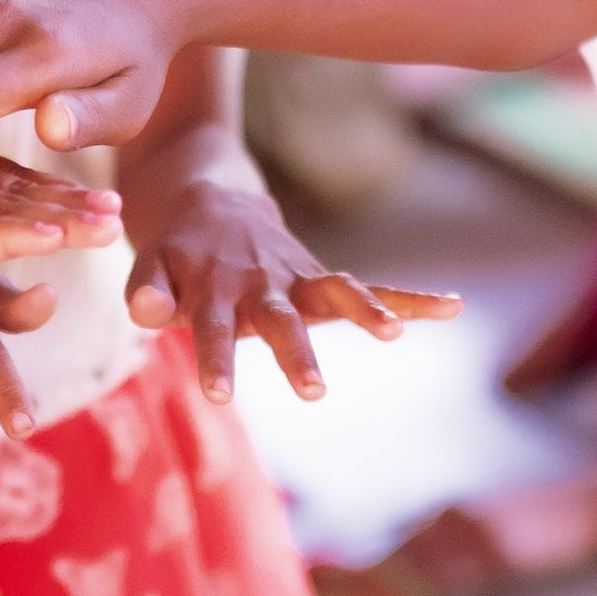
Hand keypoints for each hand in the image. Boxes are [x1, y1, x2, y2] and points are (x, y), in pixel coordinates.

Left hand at [125, 176, 454, 403]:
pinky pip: (373, 288)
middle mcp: (262, 284)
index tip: (219, 393)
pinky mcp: (323, 279)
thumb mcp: (150, 265)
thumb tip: (142, 314)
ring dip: (366, 311)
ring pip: (338, 292)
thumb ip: (144, 288)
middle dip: (297, 353)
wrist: (211, 202)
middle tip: (314, 390)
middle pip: (281, 320)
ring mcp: (298, 279)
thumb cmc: (176, 254)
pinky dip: (411, 298)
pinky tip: (454, 306)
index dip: (216, 357)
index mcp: (214, 289)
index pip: (213, 328)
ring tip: (396, 333)